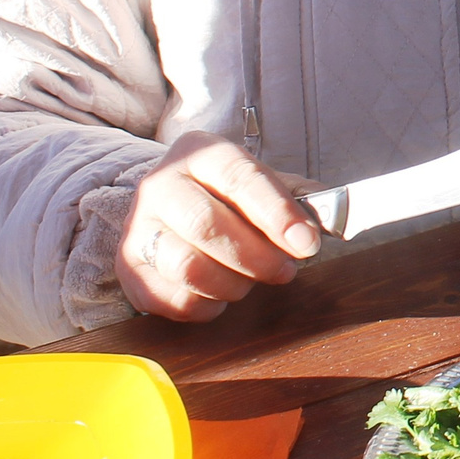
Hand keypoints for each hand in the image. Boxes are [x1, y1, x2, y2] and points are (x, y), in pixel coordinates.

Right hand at [117, 131, 322, 321]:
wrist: (171, 205)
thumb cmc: (229, 196)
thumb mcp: (264, 183)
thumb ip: (299, 199)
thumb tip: (331, 223)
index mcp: (200, 152)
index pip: (240, 179)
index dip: (276, 214)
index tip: (307, 244)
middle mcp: (160, 184)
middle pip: (208, 226)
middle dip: (257, 258)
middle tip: (285, 271)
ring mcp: (138, 227)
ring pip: (189, 267)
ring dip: (233, 285)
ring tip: (250, 281)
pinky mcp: (129, 268)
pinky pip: (174, 300)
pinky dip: (208, 306)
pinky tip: (221, 294)